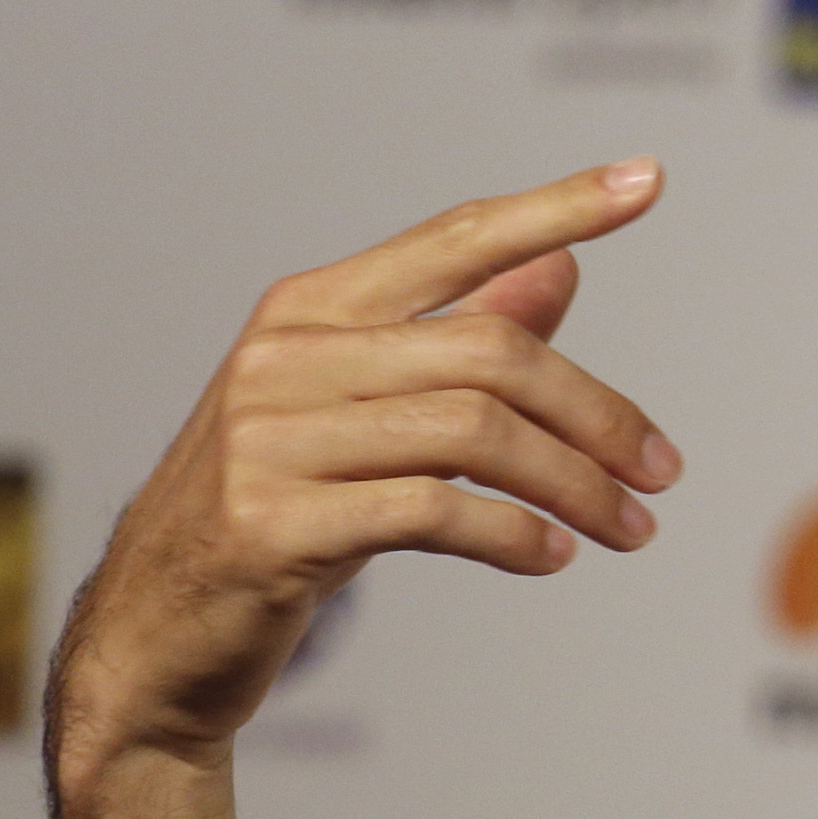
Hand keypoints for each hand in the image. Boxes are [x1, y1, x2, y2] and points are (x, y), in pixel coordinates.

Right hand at [50, 159, 678, 778]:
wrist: (154, 637)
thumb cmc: (278, 514)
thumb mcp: (367, 417)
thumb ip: (460, 341)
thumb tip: (562, 267)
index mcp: (310, 310)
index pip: (455, 237)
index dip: (555, 205)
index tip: (647, 181)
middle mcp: (283, 356)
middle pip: (493, 352)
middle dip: (599, 413)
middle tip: (662, 471)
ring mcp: (268, 438)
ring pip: (474, 433)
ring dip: (577, 485)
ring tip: (631, 529)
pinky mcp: (270, 523)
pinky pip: (433, 510)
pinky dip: (514, 534)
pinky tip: (552, 556)